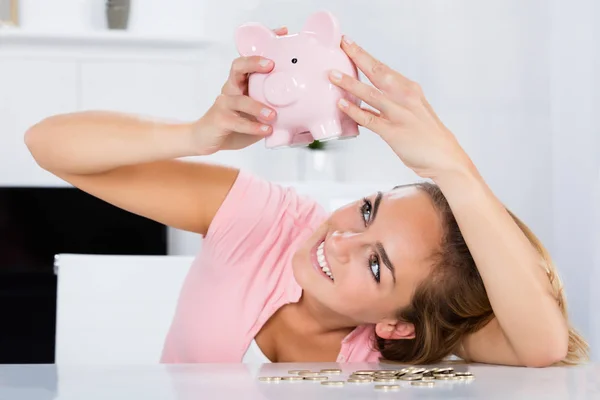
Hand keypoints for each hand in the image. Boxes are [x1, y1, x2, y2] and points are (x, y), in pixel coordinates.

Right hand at [192, 27, 287, 154]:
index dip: (265, 46)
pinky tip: (266, 130)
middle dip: (254, 62)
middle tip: (271, 65)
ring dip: (257, 106)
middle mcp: (231, 88)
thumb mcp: (258, 111)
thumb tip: (303, 105)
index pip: (250, 58)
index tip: (282, 33)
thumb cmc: (237, 123)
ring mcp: (224, 103)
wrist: (208, 139)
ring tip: (273, 115)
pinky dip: (253, 126)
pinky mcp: (220, 119)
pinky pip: (237, 121)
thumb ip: (273, 105)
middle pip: (238, 67)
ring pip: (239, 99)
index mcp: (241, 82)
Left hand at [328, 36, 471, 179]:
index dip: (364, 54)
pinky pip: (370, 119)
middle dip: (358, 57)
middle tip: (342, 44)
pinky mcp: (393, 132)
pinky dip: (355, 111)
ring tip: (333, 75)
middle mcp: (405, 97)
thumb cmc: (427, 134)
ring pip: (370, 94)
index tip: (348, 43)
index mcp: (409, 89)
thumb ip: (392, 101)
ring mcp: (399, 114)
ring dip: (350, 83)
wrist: (445, 156)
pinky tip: (342, 104)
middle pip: (378, 72)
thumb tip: (366, 97)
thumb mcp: (413, 109)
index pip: (383, 67)